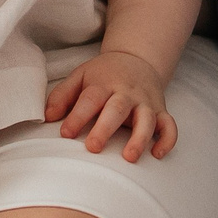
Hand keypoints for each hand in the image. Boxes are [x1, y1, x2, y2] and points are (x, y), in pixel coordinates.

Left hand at [43, 49, 176, 161]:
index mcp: (104, 83)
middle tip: (93, 147)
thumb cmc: (104, 74)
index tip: (65, 133)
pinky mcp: (161, 111)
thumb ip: (62, 96)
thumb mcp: (80, 77)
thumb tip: (48, 117)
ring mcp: (146, 102)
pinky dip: (167, 140)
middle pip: (117, 109)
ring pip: (146, 119)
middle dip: (106, 128)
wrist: (137, 60)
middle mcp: (126, 93)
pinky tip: (156, 154)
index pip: (90, 99)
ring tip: (129, 157)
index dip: (77, 116)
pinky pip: (169, 126)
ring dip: (139, 138)